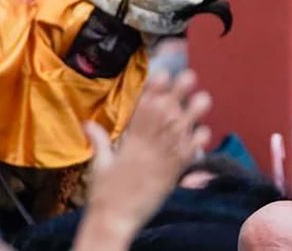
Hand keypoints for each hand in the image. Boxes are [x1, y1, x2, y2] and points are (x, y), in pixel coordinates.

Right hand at [74, 45, 212, 250]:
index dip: (154, 89)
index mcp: (130, 141)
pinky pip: (188, 154)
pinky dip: (197, 142)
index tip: (163, 73)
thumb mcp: (99, 164)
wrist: (114, 220)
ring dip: (193, 114)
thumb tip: (88, 123)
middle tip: (189, 75)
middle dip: (178, 93)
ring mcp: (161, 159)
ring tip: (203, 99)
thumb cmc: (104, 193)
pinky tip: (203, 132)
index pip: (143, 108)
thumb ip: (99, 141)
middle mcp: (147, 146)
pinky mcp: (172, 174)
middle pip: (165, 113)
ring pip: (181, 130)